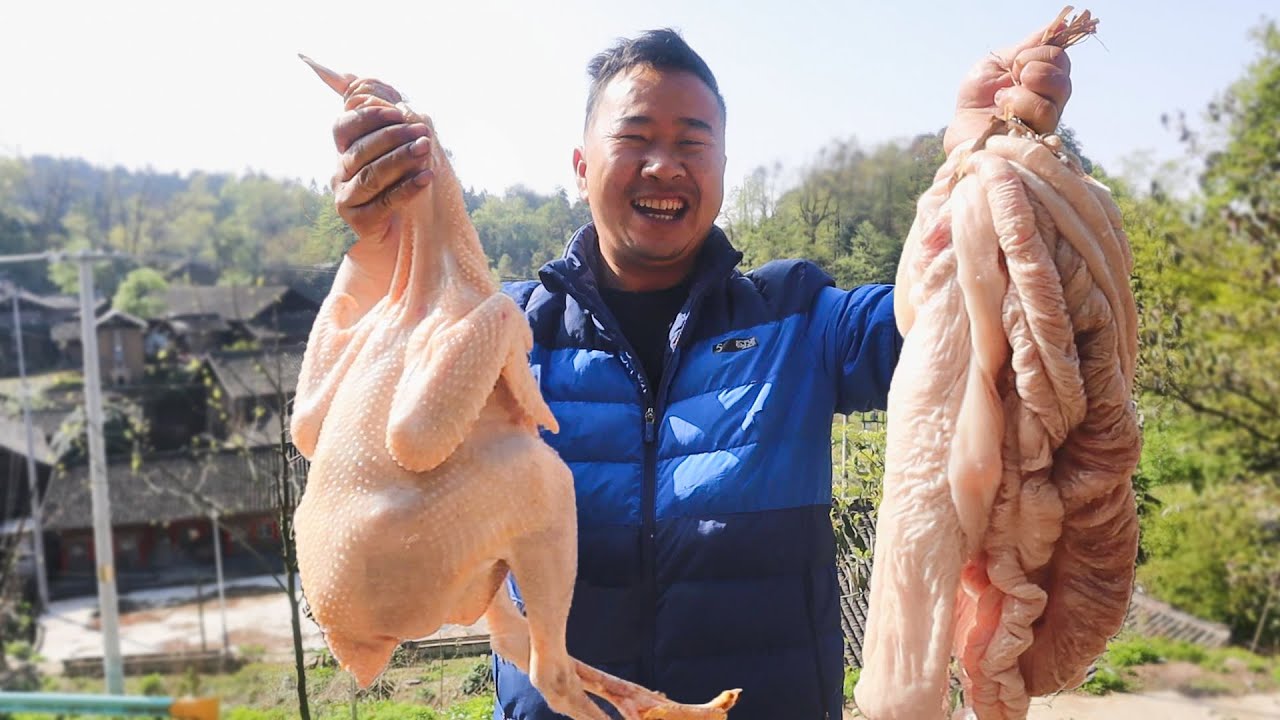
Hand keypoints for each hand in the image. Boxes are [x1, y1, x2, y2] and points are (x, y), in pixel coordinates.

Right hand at [331, 77, 434, 247]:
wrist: (397, 234)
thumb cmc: (398, 186)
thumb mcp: (396, 156)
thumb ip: (397, 131)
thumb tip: (407, 104)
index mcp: (344, 152)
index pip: (343, 127)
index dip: (367, 117)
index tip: (398, 112)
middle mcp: (339, 173)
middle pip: (361, 151)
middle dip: (393, 138)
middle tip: (421, 131)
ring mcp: (346, 198)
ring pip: (371, 176)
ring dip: (400, 159)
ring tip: (425, 149)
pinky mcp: (359, 220)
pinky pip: (385, 201)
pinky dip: (407, 187)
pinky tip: (426, 176)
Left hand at [943, 23, 1073, 153]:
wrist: (960, 129)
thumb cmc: (976, 99)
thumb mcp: (996, 63)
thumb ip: (1027, 47)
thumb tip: (1059, 25)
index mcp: (1042, 79)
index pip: (1059, 59)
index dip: (1039, 55)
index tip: (1016, 63)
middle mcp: (1050, 102)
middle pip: (1062, 82)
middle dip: (1035, 74)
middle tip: (1014, 79)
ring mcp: (1044, 125)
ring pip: (1049, 105)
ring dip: (1020, 97)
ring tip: (1001, 101)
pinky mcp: (1035, 143)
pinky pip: (1038, 124)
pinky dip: (1017, 112)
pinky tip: (1001, 115)